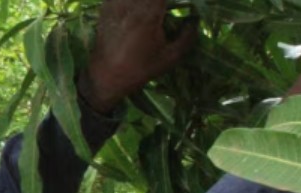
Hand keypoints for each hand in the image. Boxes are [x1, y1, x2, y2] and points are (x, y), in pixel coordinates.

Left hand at [80, 0, 196, 112]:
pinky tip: (132, 9)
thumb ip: (187, 38)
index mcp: (150, 15)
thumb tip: (194, 20)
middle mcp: (132, 5)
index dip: (170, 0)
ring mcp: (116, 5)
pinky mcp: (106, 8)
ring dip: (144, 2)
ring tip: (151, 9)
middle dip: (157, 2)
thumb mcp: (169, 58)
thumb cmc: (139, 69)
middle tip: (162, 9)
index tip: (175, 4)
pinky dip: (128, 2)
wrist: (106, 77)